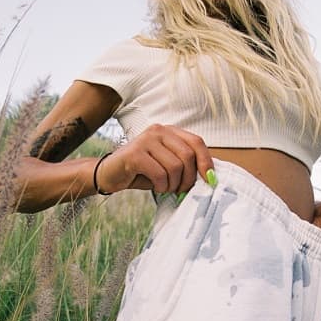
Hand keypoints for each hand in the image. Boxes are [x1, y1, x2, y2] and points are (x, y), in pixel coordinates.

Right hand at [95, 124, 213, 194]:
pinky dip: (161, 186)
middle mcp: (158, 131)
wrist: (111, 174)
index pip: (197, 142)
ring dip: (173, 184)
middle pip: (188, 156)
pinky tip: (156, 186)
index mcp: (169, 131)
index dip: (206, 162)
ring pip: (175, 167)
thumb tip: (209, 176)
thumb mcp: (167, 165)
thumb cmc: (142, 171)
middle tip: (181, 190)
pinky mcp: (135, 154)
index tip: (209, 180)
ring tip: (165, 187)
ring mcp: (146, 140)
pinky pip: (159, 173)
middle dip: (189, 179)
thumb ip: (185, 164)